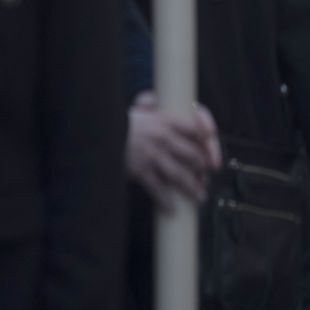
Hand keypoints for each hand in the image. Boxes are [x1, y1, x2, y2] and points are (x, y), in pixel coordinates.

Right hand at [126, 91, 221, 212]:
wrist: (96, 133)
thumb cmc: (118, 123)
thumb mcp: (137, 109)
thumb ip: (149, 104)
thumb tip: (153, 99)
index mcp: (165, 120)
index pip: (196, 129)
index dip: (209, 143)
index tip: (213, 152)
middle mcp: (164, 138)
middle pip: (193, 155)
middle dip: (202, 169)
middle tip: (205, 178)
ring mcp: (153, 156)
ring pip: (180, 175)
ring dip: (192, 188)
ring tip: (200, 198)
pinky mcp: (140, 171)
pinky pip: (158, 188)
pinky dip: (166, 200)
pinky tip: (173, 209)